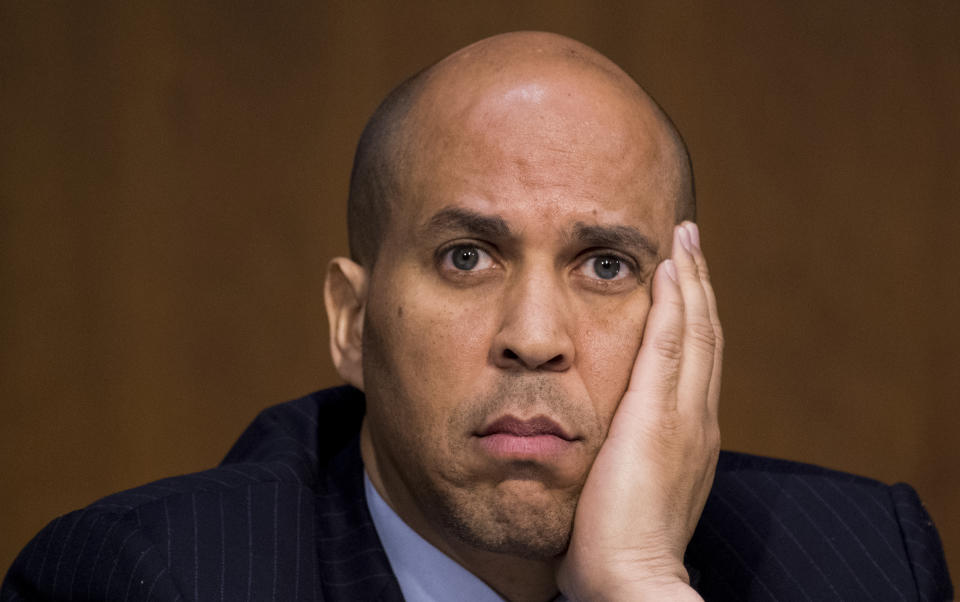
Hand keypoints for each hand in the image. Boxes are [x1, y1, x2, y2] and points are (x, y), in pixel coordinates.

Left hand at [557, 222, 721, 600]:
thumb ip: (624, 461)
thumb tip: (601, 451)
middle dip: (699, 287)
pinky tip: (669, 268)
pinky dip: (675, 301)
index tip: (684, 285)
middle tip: (692, 243)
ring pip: (697, 330)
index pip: (696, 363)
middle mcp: (698, 419)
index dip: (693, 319)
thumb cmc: (617, 547)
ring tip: (685, 240)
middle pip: (705, 336)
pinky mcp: (660, 414)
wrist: (632, 579)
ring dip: (691, 280)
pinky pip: (672, 342)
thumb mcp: (625, 491)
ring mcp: (686, 415)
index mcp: (690, 436)